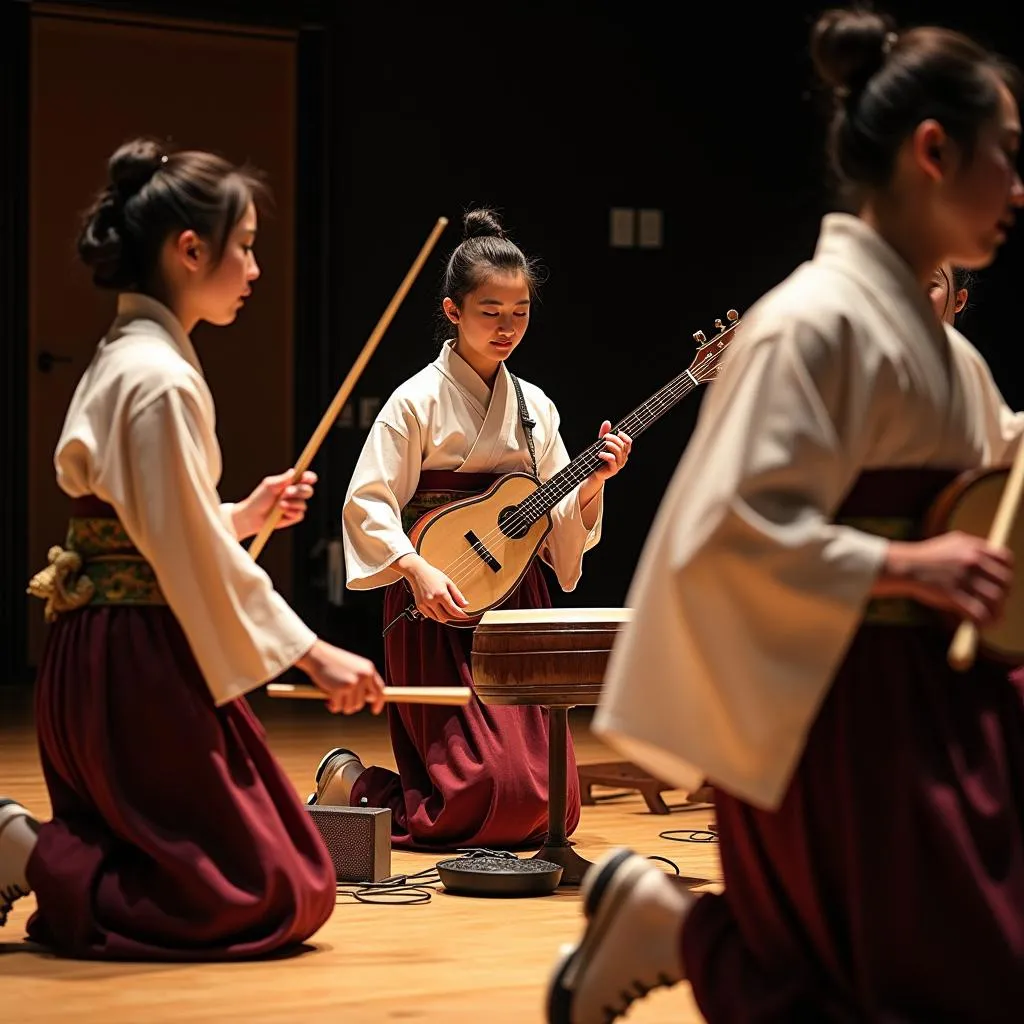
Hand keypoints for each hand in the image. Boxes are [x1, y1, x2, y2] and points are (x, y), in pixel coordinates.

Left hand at [233, 468, 316, 539]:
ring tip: (279, 505)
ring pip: (303, 504)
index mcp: (291, 483)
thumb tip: (294, 471)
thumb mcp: (270, 485)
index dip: (310, 477)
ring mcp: (296, 506)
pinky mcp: (294, 517)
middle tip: (287, 492)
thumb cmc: (259, 498)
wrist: (253, 516)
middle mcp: (295, 494)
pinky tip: (281, 514)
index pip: (306, 478)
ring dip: (291, 504)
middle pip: (308, 491)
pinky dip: (290, 513)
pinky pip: (299, 515)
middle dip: (299, 491)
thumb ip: (283, 479)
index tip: (307, 478)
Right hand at [296, 640, 386, 714]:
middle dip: (349, 704)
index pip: (380, 690)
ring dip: (340, 705)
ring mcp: (353, 683)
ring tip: (333, 693)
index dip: (379, 702)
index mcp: (369, 670)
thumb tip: (370, 699)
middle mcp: (364, 676)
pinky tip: (328, 696)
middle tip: (339, 696)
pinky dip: (332, 705)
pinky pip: (338, 708)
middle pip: (360, 703)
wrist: (317, 654)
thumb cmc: (333, 662)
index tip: (374, 711)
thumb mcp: (353, 668)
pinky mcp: (341, 689)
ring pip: (350, 708)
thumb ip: (363, 681)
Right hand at [395, 553, 469, 621]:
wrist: (417, 572)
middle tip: (457, 614)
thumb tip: (465, 605)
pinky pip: (430, 616)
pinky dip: (436, 615)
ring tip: (448, 611)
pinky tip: (439, 609)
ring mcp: (425, 604)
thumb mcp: (448, 582)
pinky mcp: (419, 606)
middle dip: (453, 617)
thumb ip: (457, 595)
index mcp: (441, 594)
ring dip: (444, 617)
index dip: (461, 615)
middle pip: (445, 617)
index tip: (465, 616)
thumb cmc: (433, 575)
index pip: (453, 610)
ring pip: (437, 618)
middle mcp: (432, 600)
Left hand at [590, 420, 631, 482]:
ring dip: (610, 445)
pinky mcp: (614, 469)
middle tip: (604, 437)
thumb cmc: (599, 457)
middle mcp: (623, 457)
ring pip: (618, 451)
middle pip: (622, 445)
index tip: (616, 432)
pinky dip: (605, 455)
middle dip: (613, 438)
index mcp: (623, 451)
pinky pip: (612, 459)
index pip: (628, 441)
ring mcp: (619, 464)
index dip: (623, 435)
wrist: (594, 472)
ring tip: (602, 444)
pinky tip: (599, 454)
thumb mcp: (601, 443)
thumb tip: (607, 422)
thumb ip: (605, 433)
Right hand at [877, 532, 1012, 626]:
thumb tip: (991, 556)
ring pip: (995, 599)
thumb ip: (972, 547)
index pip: (1005, 559)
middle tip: (996, 602)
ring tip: (994, 618)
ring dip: (997, 611)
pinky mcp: (953, 595)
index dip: (1007, 572)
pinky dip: (984, 622)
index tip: (1002, 582)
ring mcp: (963, 578)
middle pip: (1004, 581)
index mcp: (973, 547)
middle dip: (1004, 594)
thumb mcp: (951, 542)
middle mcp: (972, 561)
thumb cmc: (925, 555)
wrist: (903, 566)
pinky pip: (979, 612)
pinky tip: (982, 626)